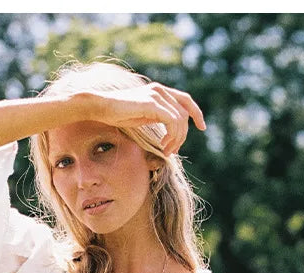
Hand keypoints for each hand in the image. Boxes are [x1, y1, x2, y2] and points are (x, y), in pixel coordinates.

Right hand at [90, 82, 205, 155]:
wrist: (101, 107)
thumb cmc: (117, 113)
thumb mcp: (142, 116)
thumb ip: (157, 118)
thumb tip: (169, 130)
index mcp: (159, 91)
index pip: (186, 100)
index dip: (196, 113)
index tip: (202, 127)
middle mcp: (161, 91)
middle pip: (185, 113)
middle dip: (183, 135)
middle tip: (173, 151)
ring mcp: (157, 96)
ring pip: (180, 119)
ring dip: (177, 139)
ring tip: (167, 151)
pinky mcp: (152, 104)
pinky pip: (172, 121)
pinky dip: (172, 136)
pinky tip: (164, 145)